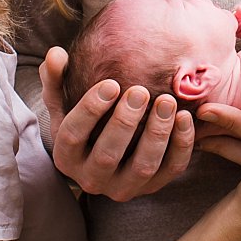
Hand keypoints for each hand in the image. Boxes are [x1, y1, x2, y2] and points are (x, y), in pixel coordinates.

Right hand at [41, 47, 193, 199]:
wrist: (111, 153)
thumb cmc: (86, 122)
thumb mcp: (66, 104)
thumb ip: (57, 79)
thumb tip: (55, 53)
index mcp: (66, 157)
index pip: (73, 136)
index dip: (90, 110)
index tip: (111, 83)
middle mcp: (92, 178)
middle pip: (107, 155)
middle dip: (124, 122)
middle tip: (140, 91)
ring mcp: (124, 187)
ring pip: (143, 166)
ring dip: (157, 133)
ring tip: (167, 101)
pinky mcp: (154, 186)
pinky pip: (171, 169)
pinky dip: (181, 145)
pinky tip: (185, 117)